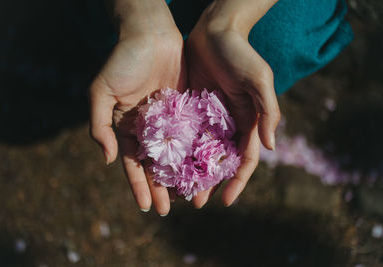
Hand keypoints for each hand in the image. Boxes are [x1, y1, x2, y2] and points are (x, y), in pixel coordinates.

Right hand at [89, 0, 185, 215]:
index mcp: (128, 128)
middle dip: (160, 188)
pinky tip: (204, 170)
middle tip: (168, 210)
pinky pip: (194, 136)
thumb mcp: (102, 91)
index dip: (138, 186)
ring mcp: (170, 122)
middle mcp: (150, 129)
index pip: (133, 164)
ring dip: (181, 177)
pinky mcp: (188, 111)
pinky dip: (198, 154)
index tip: (146, 207)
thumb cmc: (123, 61)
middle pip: (156, 165)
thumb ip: (100, 126)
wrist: (151, 34)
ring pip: (177, 155)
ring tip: (188, 198)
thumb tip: (109, 160)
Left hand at [186, 0, 279, 207]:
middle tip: (195, 202)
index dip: (237, 181)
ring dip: (191, 171)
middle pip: (219, 160)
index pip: (245, 158)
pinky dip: (178, 150)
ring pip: (200, 151)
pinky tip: (166, 163)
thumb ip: (268, 111)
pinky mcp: (191, 108)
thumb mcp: (259, 79)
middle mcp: (228, 123)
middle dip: (210, 182)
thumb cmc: (240, 53)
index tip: (225, 201)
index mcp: (248, 120)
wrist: (214, 30)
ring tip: (178, 191)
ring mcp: (209, 117)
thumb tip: (271, 146)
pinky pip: (184, 133)